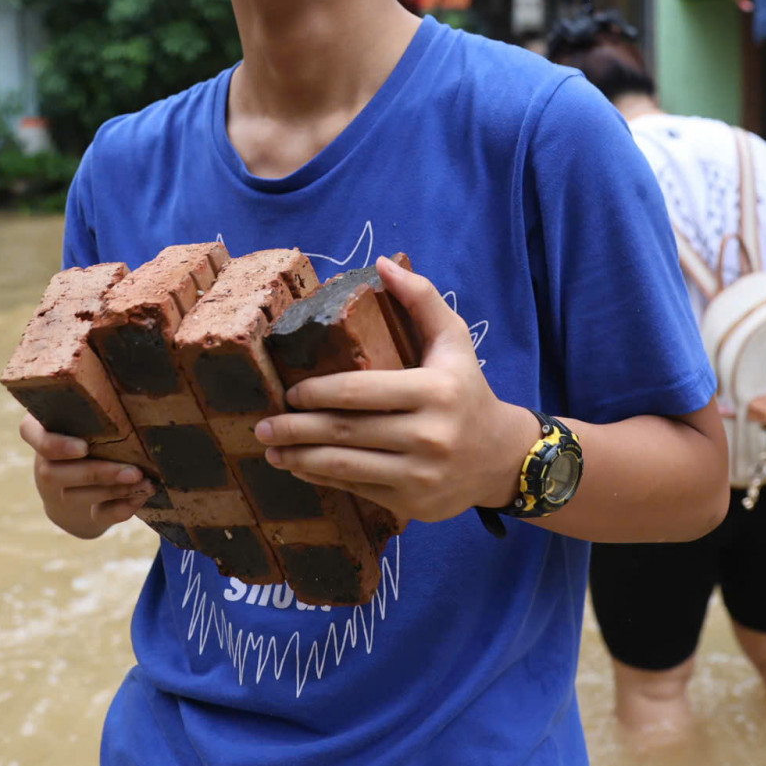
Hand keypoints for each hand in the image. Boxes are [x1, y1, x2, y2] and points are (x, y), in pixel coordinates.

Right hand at [18, 413, 155, 539]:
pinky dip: (120, 509)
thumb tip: (133, 384)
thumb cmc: (96, 429)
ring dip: (114, 490)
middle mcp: (44, 462)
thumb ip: (99, 404)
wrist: (91, 477)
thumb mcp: (89, 414)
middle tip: (134, 471)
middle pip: (54, 472)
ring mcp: (58, 492)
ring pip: (75, 496)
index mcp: (41, 429)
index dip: (54, 444)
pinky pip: (97, 515)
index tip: (84, 448)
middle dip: (97, 473)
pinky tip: (140, 498)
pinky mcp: (81, 514)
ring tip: (145, 483)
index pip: (28, 432)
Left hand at [254, 256, 532, 525]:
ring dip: (300, 458)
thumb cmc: (468, 390)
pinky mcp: (411, 502)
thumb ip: (421, 299)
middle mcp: (429, 435)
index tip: (290, 392)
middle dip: (296, 429)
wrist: (500, 457)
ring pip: (344, 466)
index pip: (359, 391)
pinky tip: (301, 467)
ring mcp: (420, 474)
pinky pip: (356, 488)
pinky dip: (322, 478)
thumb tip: (382, 263)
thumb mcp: (454, 340)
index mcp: (435, 391)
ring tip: (271, 449)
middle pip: (345, 431)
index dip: (317, 393)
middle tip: (264, 425)